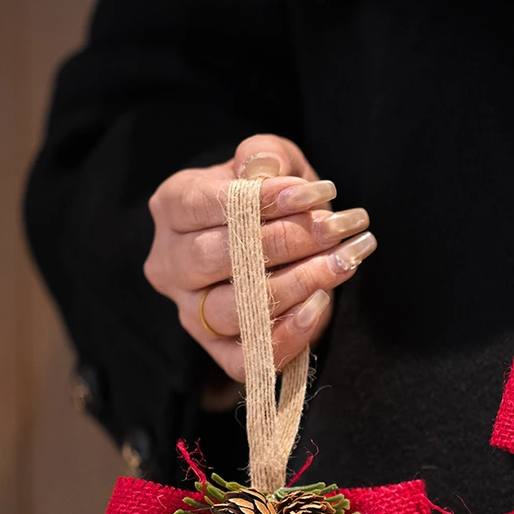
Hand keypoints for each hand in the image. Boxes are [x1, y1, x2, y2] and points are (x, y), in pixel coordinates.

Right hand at [144, 134, 375, 381]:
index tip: (315, 195)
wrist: (288, 253)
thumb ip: (267, 155)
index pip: (204, 205)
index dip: (260, 201)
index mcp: (173, 209)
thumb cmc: (276, 204)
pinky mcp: (220, 353)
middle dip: (286, 242)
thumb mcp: (276, 167)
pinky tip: (321, 305)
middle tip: (336, 229)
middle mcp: (171, 265)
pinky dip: (288, 334)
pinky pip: (248, 357)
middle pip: (217, 258)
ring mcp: (192, 315)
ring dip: (296, 285)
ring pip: (235, 309)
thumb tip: (262, 165)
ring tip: (342, 262)